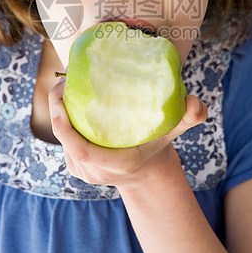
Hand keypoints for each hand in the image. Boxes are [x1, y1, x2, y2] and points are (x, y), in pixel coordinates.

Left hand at [48, 78, 206, 188]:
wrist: (144, 172)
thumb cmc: (157, 147)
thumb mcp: (174, 131)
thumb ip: (189, 117)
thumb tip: (195, 104)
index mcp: (114, 164)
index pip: (80, 149)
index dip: (64, 126)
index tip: (61, 98)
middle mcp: (92, 171)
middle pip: (64, 138)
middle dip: (56, 108)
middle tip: (63, 80)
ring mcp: (81, 170)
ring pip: (61, 137)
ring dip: (57, 110)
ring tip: (64, 83)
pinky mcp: (74, 165)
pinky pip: (63, 139)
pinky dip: (61, 118)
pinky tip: (66, 97)